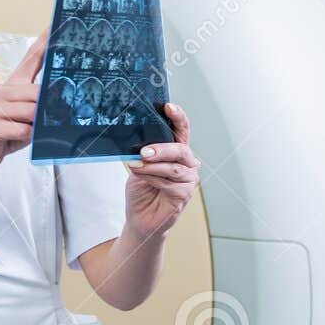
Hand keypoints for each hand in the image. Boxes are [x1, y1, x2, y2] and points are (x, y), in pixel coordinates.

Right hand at [0, 30, 45, 171]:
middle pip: (37, 92)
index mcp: (12, 84)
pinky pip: (20, 130)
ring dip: (37, 124)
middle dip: (48, 106)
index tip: (57, 25)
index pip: (31, 58)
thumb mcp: (26, 112)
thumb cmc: (7, 129)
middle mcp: (2, 91)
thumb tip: (63, 93)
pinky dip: (26, 136)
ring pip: (31, 112)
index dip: (44, 41)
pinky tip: (22, 137)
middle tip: (54, 116)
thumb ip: (40, 100)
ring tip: (34, 129)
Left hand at [124, 101, 199, 237]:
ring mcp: (188, 179)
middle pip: (180, 149)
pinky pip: (169, 183)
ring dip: (152, 167)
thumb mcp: (138, 165)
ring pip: (173, 167)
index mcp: (176, 151)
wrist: (140, 217)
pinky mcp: (185, 194)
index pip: (181, 130)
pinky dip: (152, 179)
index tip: (168, 106)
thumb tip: (137, 143)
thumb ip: (142, 154)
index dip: (177, 117)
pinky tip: (142, 178)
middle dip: (162, 148)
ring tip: (136, 167)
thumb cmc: (141, 190)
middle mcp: (186, 163)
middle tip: (144, 152)